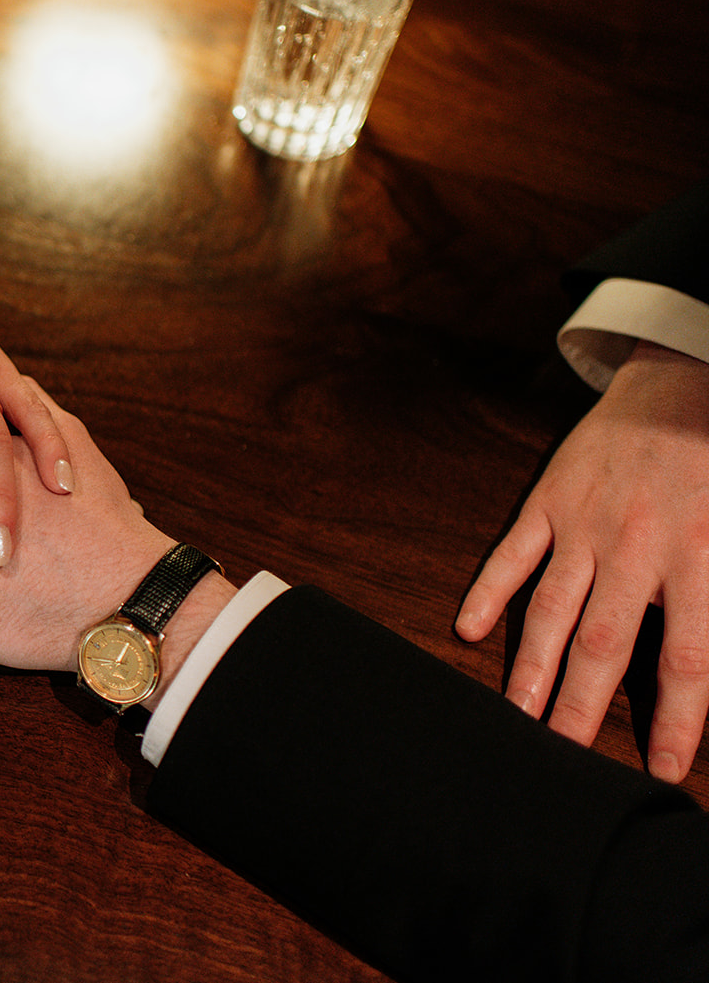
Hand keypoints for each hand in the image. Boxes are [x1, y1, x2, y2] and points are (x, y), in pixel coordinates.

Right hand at [456, 341, 708, 781]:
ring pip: (550, 609)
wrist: (681, 381)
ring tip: (514, 718)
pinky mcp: (549, 500)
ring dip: (530, 668)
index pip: (686, 658)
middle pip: (602, 645)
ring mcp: (583, 524)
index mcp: (698, 556)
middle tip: (562, 760)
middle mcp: (635, 548)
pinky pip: (512, 553)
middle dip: (581, 710)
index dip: (674, 720)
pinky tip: (465, 628)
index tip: (660, 770)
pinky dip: (488, 590)